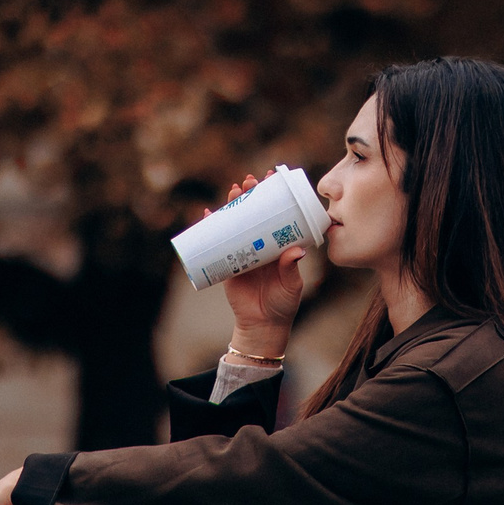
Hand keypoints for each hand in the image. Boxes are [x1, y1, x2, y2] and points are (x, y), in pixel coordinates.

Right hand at [212, 174, 305, 357]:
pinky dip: (211, 228)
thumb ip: (290, 268)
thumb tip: (295, 251)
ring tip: (233, 191)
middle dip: (250, 196)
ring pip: (236, 224)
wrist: (262, 325)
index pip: (276, 215)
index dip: (274, 197)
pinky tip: (208, 214)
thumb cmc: (283, 304)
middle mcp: (261, 244)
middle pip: (254, 214)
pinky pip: (218, 243)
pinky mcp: (228, 264)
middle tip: (249, 182)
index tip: (272, 179)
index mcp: (278, 246)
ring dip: (232, 205)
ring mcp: (243, 252)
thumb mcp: (291, 285)